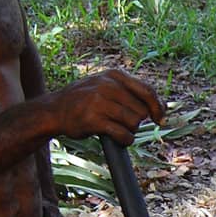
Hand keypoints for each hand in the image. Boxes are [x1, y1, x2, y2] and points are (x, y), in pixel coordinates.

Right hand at [46, 69, 166, 145]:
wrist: (54, 110)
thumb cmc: (85, 100)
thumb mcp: (105, 85)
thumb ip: (129, 91)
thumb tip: (161, 107)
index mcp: (114, 75)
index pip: (147, 91)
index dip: (159, 107)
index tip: (161, 119)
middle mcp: (108, 86)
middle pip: (142, 111)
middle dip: (137, 121)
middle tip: (123, 123)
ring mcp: (100, 103)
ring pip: (134, 123)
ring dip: (130, 131)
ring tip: (117, 129)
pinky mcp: (94, 120)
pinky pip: (123, 134)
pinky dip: (126, 141)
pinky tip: (119, 140)